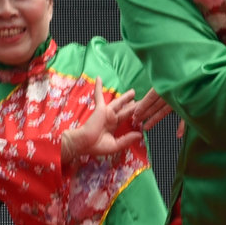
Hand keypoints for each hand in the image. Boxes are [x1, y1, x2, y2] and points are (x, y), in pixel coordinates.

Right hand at [59, 91, 174, 162]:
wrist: (84, 143)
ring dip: (124, 97)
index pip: (125, 120)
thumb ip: (127, 139)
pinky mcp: (100, 108)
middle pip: (124, 110)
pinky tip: (98, 78)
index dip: (133, 116)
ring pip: (118, 102)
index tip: (141, 113)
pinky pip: (99, 96)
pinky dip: (98, 87)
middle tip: (141, 100)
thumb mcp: (115, 145)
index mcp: (113, 127)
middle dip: (132, 106)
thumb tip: (140, 135)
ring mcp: (106, 112)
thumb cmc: (97, 146)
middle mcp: (111, 118)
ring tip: (133, 91)